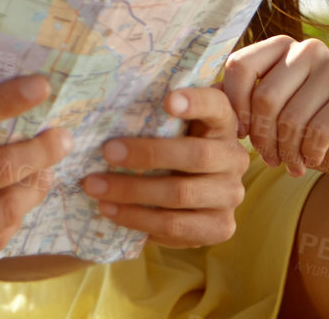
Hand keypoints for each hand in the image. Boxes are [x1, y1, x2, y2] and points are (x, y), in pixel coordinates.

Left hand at [80, 87, 248, 247]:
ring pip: (181, 194)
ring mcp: (230, 195)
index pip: (216, 106)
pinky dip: (138, 219)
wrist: (190, 197)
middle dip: (147, 154)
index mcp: (220, 124)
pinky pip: (177, 227)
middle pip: (195, 156)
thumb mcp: (165, 127)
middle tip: (106, 152)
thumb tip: (103, 108)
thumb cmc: (167, 148)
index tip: (168, 100)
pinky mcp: (220, 227)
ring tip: (95, 187)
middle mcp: (233, 158)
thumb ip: (150, 115)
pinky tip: (111, 211)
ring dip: (132, 191)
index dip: (196, 102)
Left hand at [223, 35, 328, 179]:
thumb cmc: (305, 125)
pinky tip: (310, 161)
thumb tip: (192, 96)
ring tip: (288, 165)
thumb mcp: (267, 111)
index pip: (240, 66)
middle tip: (268, 159)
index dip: (235, 105)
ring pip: (291, 117)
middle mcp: (308, 49)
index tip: (239, 134)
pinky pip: (319, 130)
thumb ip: (235, 99)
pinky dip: (310, 153)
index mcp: (279, 47)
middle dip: (262, 137)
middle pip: (265, 97)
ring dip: (286, 151)